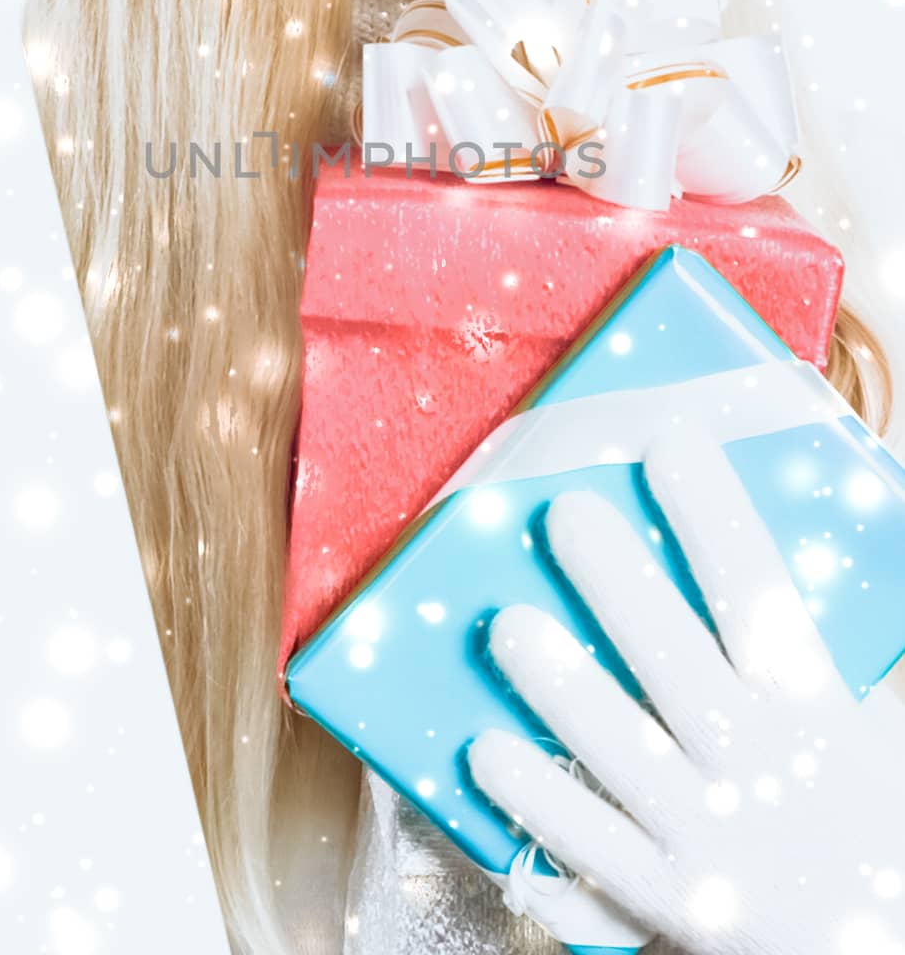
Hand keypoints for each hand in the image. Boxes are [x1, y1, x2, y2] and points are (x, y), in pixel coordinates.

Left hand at [467, 424, 904, 954]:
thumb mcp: (839, 718)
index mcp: (810, 708)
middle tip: (563, 513)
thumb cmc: (843, 806)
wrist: (869, 948)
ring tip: (507, 624)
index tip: (669, 444)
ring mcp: (710, 837)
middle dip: (620, 583)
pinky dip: (536, 804)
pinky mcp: (666, 901)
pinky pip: (590, 849)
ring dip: (561, 685)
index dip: (713, 515)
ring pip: (622, 752)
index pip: (761, 593)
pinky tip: (483, 751)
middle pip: (678, 661)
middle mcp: (759, 766)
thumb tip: (713, 537)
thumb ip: (778, 646)